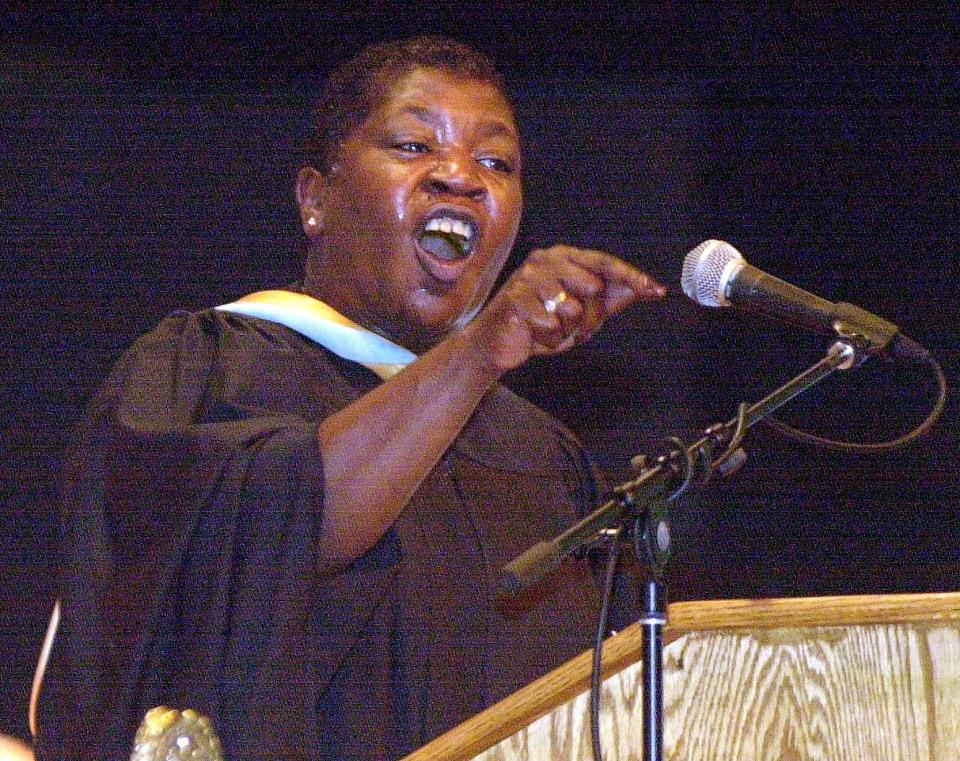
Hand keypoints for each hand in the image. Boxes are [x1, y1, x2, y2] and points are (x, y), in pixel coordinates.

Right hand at [465, 245, 665, 373]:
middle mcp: (546, 260)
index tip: (655, 291)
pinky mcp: (516, 299)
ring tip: (551, 331)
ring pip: (573, 309)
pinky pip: (551, 326)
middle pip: (594, 287)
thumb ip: (611, 297)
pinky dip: (549, 340)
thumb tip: (647, 289)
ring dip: (567, 331)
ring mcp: (529, 278)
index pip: (605, 263)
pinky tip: (535, 336)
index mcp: (564, 257)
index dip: (632, 277)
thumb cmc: (539, 324)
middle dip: (592, 318)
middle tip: (578, 330)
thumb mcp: (581, 310)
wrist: (496, 343)